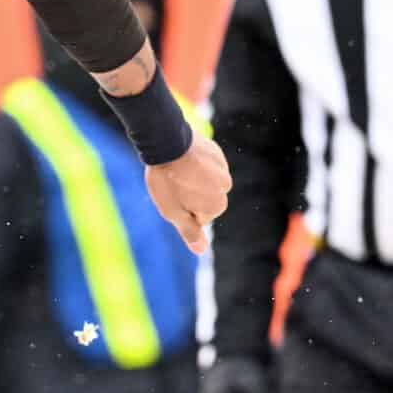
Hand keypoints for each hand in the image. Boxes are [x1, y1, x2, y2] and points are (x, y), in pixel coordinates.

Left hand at [145, 135, 231, 253]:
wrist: (166, 141)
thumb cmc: (167, 180)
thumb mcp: (173, 211)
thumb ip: (189, 231)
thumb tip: (201, 251)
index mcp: (216, 205)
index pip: (200, 219)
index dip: (183, 210)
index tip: (173, 197)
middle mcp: (226, 187)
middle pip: (206, 201)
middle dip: (191, 196)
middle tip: (173, 184)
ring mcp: (223, 168)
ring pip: (207, 183)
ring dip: (194, 180)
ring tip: (177, 171)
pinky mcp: (217, 153)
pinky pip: (207, 166)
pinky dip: (196, 166)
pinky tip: (183, 159)